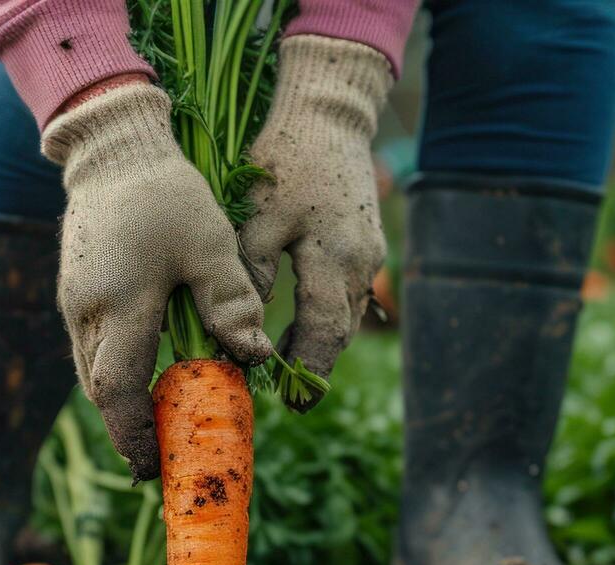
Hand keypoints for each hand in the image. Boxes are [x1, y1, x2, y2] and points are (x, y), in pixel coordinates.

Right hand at [42, 82, 270, 480]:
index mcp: (120, 305)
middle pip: (99, 391)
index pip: (119, 389)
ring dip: (119, 401)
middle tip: (160, 453)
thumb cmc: (166, 192)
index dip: (134, 433)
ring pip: (90, 371)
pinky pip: (89, 347)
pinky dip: (114, 371)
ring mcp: (73, 301)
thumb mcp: (211, 244)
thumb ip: (231, 303)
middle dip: (127, 427)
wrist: (113, 145)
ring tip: (155, 421)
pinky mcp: (74, 288)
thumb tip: (255, 357)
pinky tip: (144, 372)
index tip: (155, 462)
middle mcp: (86, 311)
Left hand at [238, 35, 392, 409]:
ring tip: (289, 366)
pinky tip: (305, 323)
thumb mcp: (258, 217)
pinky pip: (349, 291)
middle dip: (313, 364)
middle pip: (340, 331)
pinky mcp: (365, 238)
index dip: (306, 371)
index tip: (291, 403)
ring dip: (321, 341)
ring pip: (347, 313)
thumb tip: (246, 329)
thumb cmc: (285, 158)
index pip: (323, 334)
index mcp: (334, 260)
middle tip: (287, 396)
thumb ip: (252, 275)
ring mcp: (368, 251)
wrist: (328, 110)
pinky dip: (328, 313)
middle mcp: (360, 262)